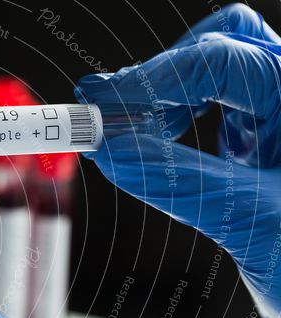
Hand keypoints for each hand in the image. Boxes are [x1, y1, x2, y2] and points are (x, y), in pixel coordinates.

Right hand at [75, 3, 280, 317]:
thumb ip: (178, 182)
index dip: (157, 77)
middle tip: (109, 114)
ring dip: (168, 93)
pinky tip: (159, 142)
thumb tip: (110, 149)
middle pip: (224, 45)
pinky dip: (179, 115)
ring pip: (220, 68)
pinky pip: (219, 105)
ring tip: (131, 131)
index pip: (225, 60)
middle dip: (161, 77)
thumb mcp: (250, 223)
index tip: (102, 103)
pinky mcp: (266, 142)